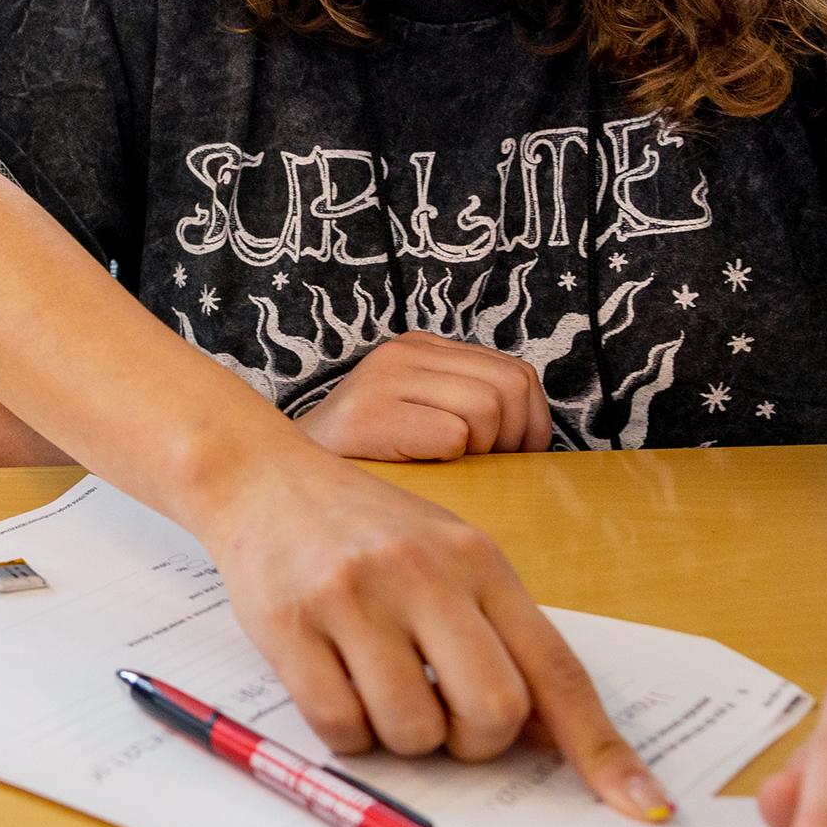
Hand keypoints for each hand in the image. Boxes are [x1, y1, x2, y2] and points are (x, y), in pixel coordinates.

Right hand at [203, 443, 670, 819]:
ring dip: (400, 737)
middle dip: (474, 742)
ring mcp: (355, 598)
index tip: (639, 804)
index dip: (600, 747)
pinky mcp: (291, 623)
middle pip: (493, 711)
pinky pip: (339, 725)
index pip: (556, 670)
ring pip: (412, 729)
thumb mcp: (446, 555)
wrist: (259, 478)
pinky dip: (345, 731)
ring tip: (378, 690)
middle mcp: (424, 574)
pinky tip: (333, 685)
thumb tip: (549, 734)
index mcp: (478, 561)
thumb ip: (499, 634)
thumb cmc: (361, 528)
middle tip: (444, 719)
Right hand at [298, 333, 554, 460]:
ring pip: (487, 408)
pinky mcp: (370, 413)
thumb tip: (538, 437)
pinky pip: (453, 434)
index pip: (516, 373)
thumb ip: (470, 405)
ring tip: (450, 465)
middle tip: (487, 467)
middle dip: (515, 438)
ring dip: (481, 450)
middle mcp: (403, 351)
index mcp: (421, 347)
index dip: (531, 422)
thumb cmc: (370, 462)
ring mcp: (384, 378)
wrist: (288, 480)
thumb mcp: (423, 414)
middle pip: (510, 387)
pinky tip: (420, 466)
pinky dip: (449, 459)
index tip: (511, 456)